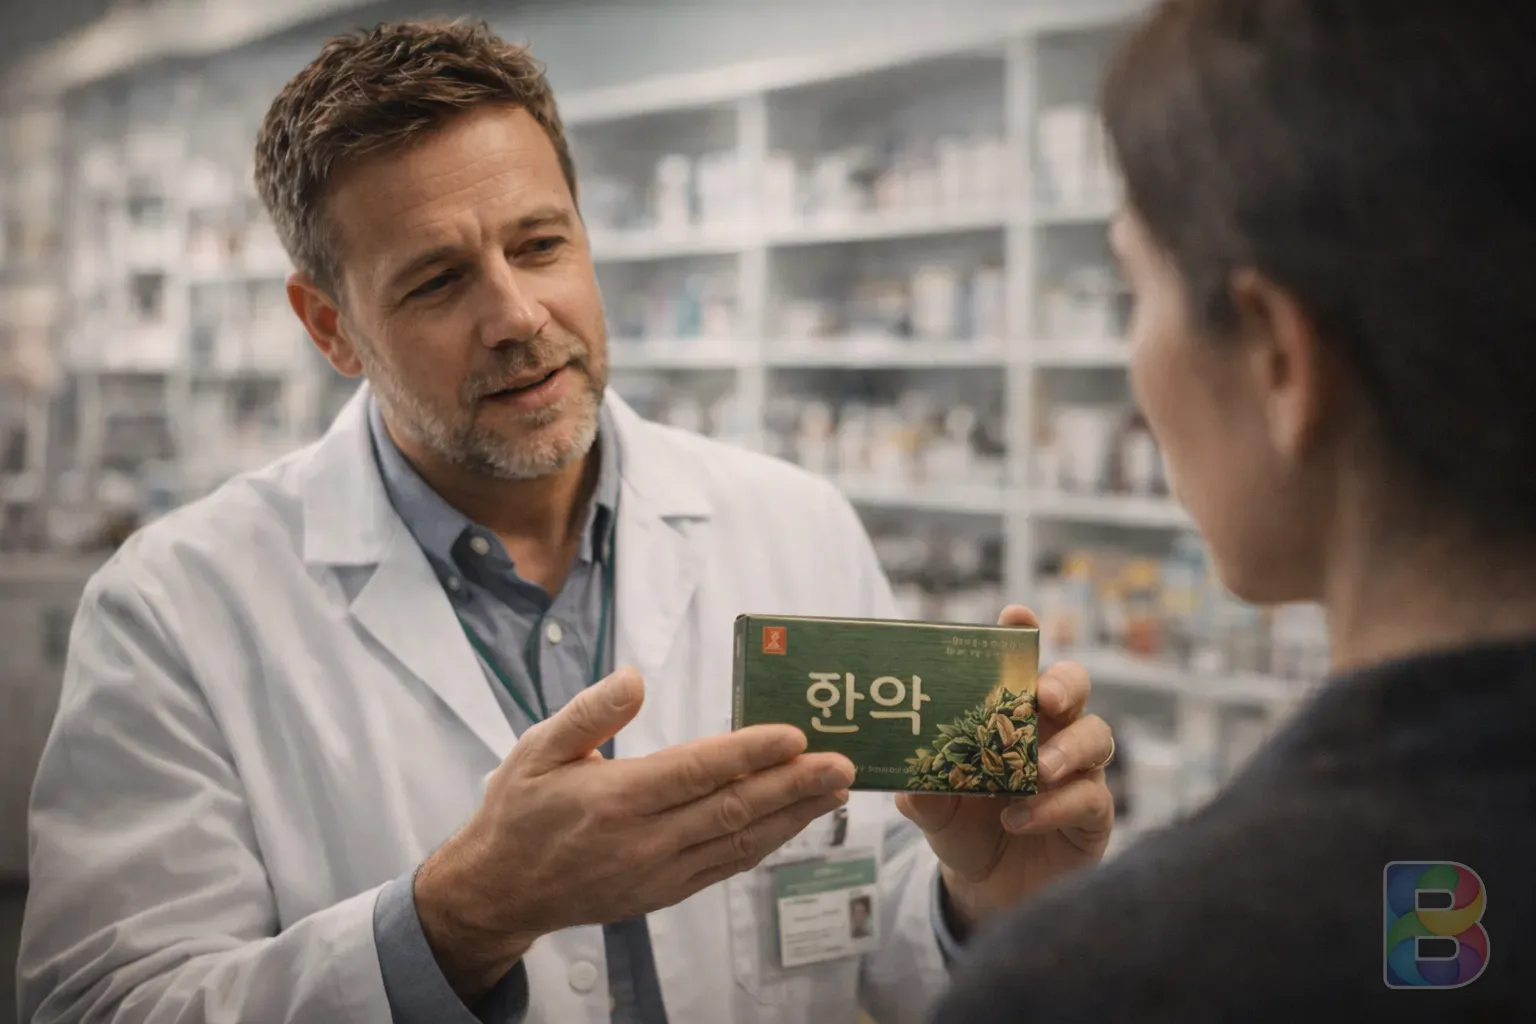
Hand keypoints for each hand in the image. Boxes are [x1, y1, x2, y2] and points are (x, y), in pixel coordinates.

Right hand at [415, 667, 853, 1002]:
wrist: (499, 891)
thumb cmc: (519, 811)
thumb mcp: (535, 749)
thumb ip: (588, 713)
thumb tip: (634, 678)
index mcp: (612, 799)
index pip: (694, 772)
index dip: (748, 754)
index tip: (793, 735)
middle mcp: (642, 841)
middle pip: (731, 810)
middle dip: (793, 786)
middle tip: (841, 763)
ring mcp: (658, 873)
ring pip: (738, 843)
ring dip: (793, 816)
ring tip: (836, 789)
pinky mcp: (666, 891)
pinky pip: (726, 866)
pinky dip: (766, 843)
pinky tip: (795, 821)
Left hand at [896, 605, 1113, 934]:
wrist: (984, 889)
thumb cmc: (962, 828)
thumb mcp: (933, 809)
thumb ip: (924, 792)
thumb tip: (912, 781)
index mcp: (1011, 715)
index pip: (1020, 664)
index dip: (1022, 635)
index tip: (1015, 616)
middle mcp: (1052, 732)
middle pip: (1075, 686)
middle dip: (1063, 684)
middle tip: (1045, 698)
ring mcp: (1079, 771)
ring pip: (1096, 737)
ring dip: (1065, 750)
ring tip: (1037, 769)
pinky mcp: (1094, 815)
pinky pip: (1090, 798)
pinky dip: (1054, 806)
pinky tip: (1019, 818)